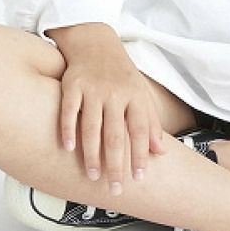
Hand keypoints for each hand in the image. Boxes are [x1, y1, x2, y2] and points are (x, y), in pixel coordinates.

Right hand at [56, 40, 166, 194]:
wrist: (96, 42)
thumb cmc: (121, 75)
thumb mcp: (141, 93)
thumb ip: (151, 123)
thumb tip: (161, 153)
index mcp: (135, 96)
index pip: (140, 130)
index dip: (140, 154)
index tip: (139, 178)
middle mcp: (115, 93)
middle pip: (116, 134)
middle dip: (116, 164)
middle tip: (115, 188)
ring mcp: (93, 88)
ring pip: (92, 126)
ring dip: (92, 154)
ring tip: (92, 177)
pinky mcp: (72, 84)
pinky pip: (69, 110)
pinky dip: (68, 129)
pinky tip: (68, 148)